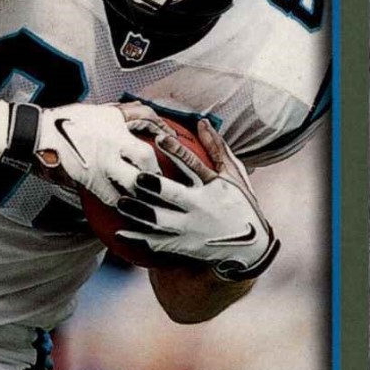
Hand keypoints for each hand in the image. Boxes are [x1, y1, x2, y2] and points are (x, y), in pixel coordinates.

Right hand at [35, 101, 161, 205]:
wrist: (35, 134)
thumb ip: (120, 113)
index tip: (172, 141)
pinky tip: (124, 206)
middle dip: (156, 171)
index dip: (164, 133)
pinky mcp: (89, 179)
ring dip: (142, 192)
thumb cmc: (64, 121)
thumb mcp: (95, 110)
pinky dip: (120, 203)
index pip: (147, 120)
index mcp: (114, 121)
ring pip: (133, 182)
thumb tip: (141, 110)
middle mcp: (112, 141)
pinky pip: (112, 197)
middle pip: (146, 158)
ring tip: (149, 198)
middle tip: (162, 179)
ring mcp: (102, 162)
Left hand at [116, 118, 279, 279]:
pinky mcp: (183, 245)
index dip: (177, 151)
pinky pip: (157, 242)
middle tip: (135, 175)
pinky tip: (118, 233)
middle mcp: (200, 208)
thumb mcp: (234, 175)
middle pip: (173, 196)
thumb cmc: (241, 203)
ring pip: (160, 221)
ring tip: (120, 202)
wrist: (251, 247)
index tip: (160, 137)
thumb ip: (216, 148)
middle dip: (154, 186)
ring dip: (139, 211)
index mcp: (212, 187)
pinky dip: (137, 238)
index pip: (193, 165)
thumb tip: (201, 122)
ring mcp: (191, 229)